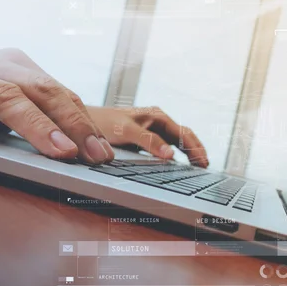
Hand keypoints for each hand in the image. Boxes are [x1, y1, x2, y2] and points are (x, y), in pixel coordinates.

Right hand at [0, 48, 114, 163]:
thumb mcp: (3, 95)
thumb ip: (34, 111)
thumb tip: (76, 144)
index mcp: (17, 67)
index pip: (59, 93)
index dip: (84, 122)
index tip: (104, 151)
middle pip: (41, 92)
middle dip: (73, 124)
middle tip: (94, 155)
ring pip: (2, 97)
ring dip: (34, 125)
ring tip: (59, 150)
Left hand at [86, 106, 208, 167]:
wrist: (81, 124)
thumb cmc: (103, 122)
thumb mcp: (126, 130)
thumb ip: (148, 141)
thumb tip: (171, 155)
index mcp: (157, 116)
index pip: (184, 133)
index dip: (196, 148)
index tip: (203, 163)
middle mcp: (156, 122)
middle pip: (183, 137)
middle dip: (196, 151)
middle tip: (205, 168)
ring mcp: (150, 131)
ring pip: (175, 143)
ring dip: (187, 154)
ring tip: (197, 169)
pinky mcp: (142, 141)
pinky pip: (163, 149)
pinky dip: (174, 157)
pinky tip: (176, 167)